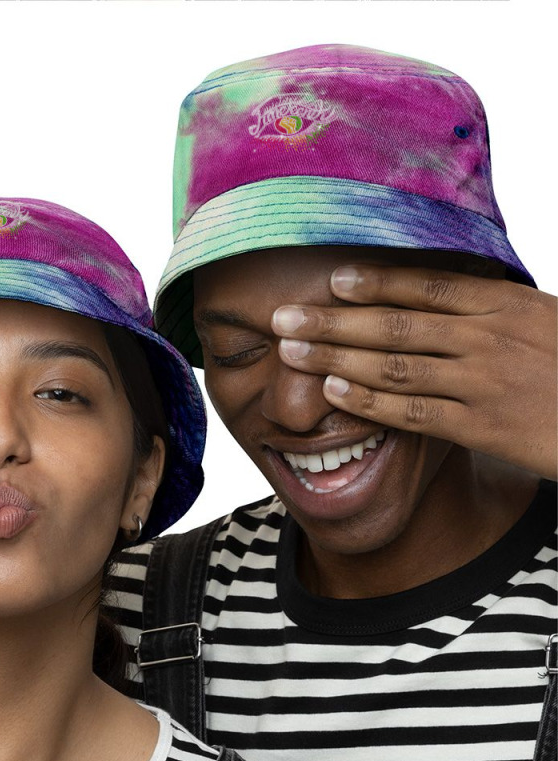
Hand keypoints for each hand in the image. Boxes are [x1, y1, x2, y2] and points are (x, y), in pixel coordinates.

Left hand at [272, 266, 556, 479]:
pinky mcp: (483, 427)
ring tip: (292, 352)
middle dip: (333, 321)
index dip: (376, 282)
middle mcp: (490, 338)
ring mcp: (485, 383)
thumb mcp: (544, 319)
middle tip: (284, 317)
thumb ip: (490, 305)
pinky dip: (371, 402)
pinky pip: (414, 412)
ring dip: (338, 358)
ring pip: (397, 367)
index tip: (332, 279)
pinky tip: (336, 393)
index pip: (428, 286)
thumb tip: (438, 288)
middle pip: (397, 324)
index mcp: (506, 305)